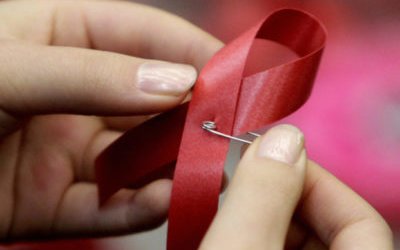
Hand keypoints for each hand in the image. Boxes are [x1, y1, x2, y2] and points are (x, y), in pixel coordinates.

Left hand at [0, 0, 221, 240]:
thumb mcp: (2, 64)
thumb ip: (89, 73)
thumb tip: (175, 83)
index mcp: (60, 36)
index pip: (145, 35)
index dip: (193, 50)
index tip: (237, 73)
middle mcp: (74, 92)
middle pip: (151, 101)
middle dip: (191, 116)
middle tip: (229, 132)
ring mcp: (67, 148)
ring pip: (137, 158)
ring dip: (173, 166)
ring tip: (207, 174)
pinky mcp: (55, 200)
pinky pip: (110, 204)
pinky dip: (141, 207)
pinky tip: (166, 202)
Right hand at [201, 125, 393, 249]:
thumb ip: (263, 194)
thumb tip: (283, 139)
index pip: (361, 222)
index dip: (316, 182)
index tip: (268, 160)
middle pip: (328, 231)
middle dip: (281, 199)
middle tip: (240, 183)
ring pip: (295, 244)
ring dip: (263, 219)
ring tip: (225, 207)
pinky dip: (254, 238)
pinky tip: (226, 231)